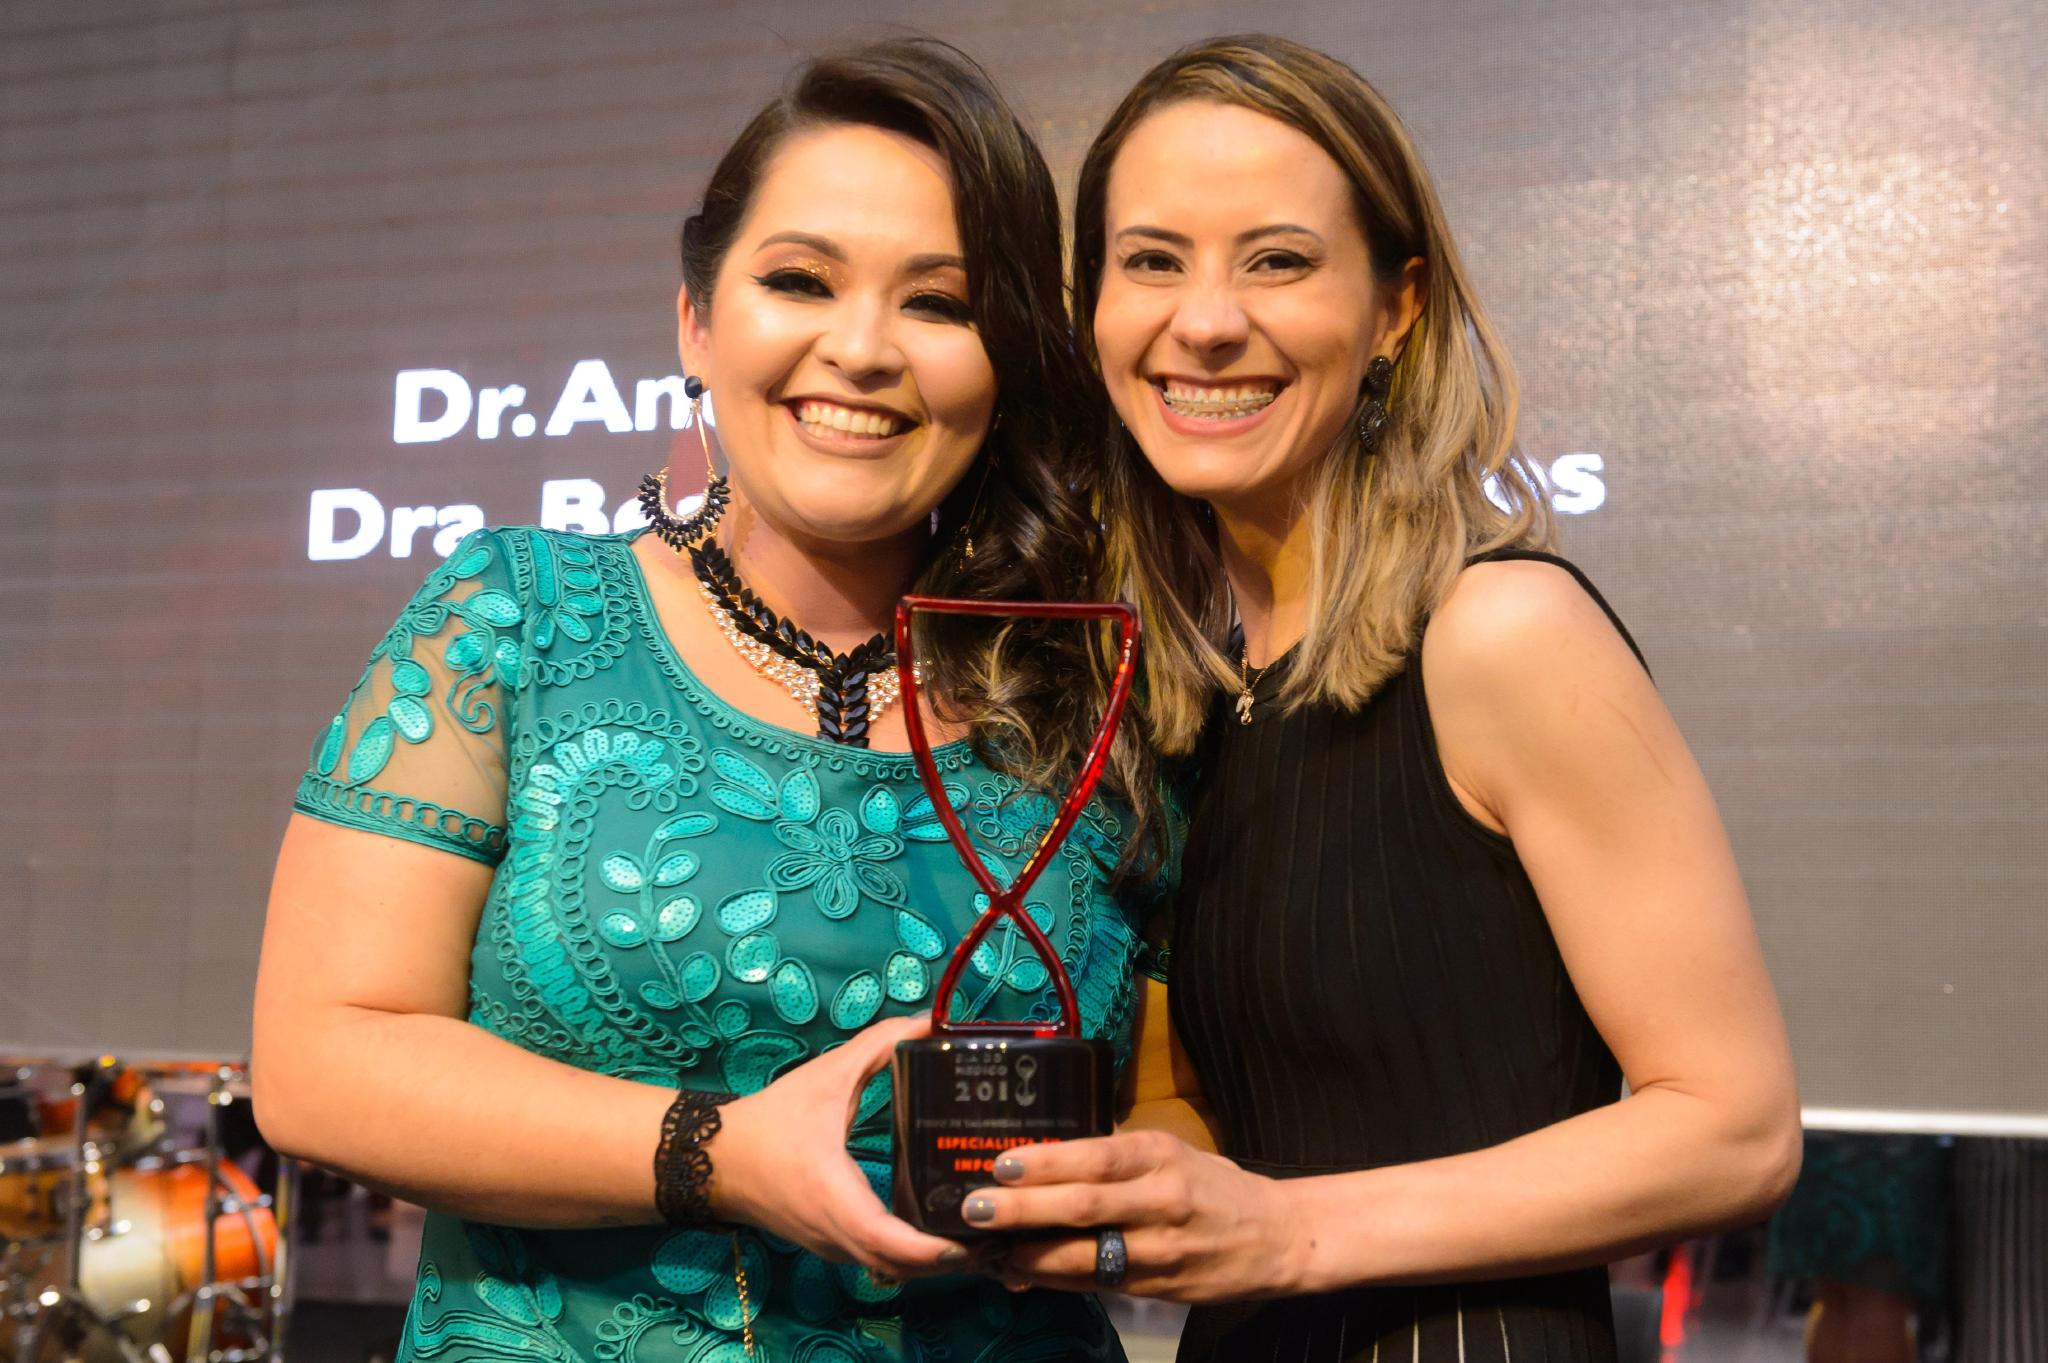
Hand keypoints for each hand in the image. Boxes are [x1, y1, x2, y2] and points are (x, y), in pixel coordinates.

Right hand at [709, 1013, 971, 1279]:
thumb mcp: (827, 1076)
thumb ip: (880, 1046)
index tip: (978, 1234)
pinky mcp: (835, 1246)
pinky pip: (883, 1262)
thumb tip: (932, 1023)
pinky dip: (916, 1256)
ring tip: (984, 1229)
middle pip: (907, 1268)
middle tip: (1001, 1227)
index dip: (938, 1249)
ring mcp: (835, 1248)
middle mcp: (838, 1236)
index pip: (894, 1245)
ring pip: (896, 1270)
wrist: (715, 1159)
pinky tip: (946, 1229)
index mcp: (836, 1200)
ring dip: (938, 1261)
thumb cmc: (771, 1121)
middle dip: (955, 1257)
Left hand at [961, 1129, 1306, 1301]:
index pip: (1097, 1157)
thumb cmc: (1213, 1185)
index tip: (1001, 1163)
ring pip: (1083, 1257)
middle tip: (975, 1208)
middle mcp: (1160, 1202)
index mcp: (1161, 1157)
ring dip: (1028, 1255)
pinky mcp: (1154, 1288)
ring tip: (988, 1249)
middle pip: (1082, 1208)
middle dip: (1022, 1210)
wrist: (1275, 1238)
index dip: (1046, 1163)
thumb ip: (1116, 1152)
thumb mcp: (1170, 1151)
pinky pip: (1094, 1284)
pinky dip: (1053, 1280)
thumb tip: (1047, 1148)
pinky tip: (1020, 1273)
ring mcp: (1158, 1251)